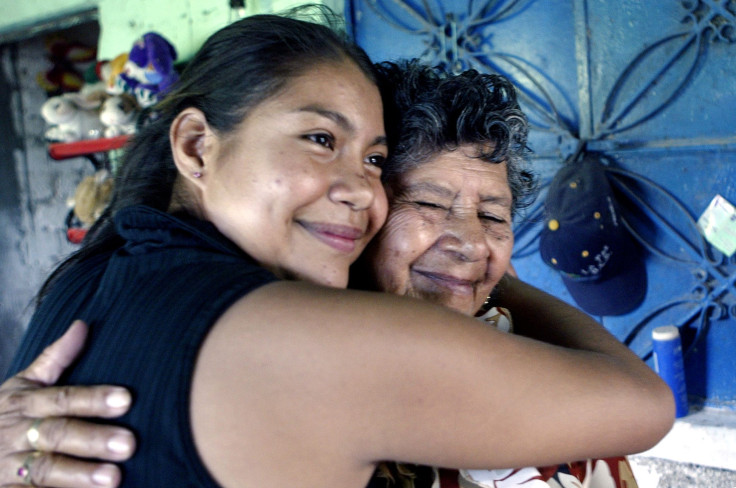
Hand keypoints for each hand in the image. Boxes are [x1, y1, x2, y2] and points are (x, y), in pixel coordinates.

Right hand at [0, 320, 135, 487]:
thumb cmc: (2, 415)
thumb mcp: (22, 384)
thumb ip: (55, 358)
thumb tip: (83, 325)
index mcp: (23, 404)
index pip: (62, 398)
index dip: (93, 398)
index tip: (126, 399)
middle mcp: (15, 434)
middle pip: (56, 434)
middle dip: (92, 439)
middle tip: (129, 444)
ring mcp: (6, 467)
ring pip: (43, 471)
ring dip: (79, 475)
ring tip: (114, 479)